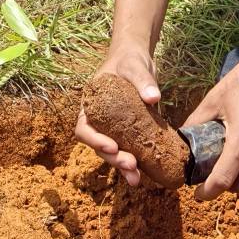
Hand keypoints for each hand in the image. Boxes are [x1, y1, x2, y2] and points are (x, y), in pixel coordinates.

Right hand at [76, 45, 161, 185]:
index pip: (84, 128)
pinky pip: (130, 148)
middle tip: (130, 165)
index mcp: (90, 105)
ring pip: (113, 152)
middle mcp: (99, 120)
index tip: (112, 146)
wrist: (138, 59)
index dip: (95, 140)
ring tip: (136, 179)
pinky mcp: (129, 131)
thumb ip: (142, 79)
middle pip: (99, 146)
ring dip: (123, 166)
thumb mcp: (134, 65)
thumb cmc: (129, 59)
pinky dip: (136, 161)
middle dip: (113, 158)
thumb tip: (154, 97)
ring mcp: (114, 128)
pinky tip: (145, 172)